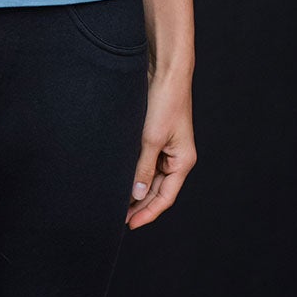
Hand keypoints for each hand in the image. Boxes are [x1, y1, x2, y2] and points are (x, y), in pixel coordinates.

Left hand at [126, 68, 195, 227]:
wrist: (165, 72)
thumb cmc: (164, 102)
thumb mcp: (151, 139)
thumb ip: (142, 168)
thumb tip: (136, 194)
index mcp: (182, 162)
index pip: (165, 198)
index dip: (147, 213)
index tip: (128, 225)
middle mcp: (176, 158)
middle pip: (157, 191)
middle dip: (139, 205)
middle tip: (115, 217)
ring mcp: (166, 149)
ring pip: (149, 178)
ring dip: (134, 190)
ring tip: (113, 202)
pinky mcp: (154, 138)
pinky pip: (144, 163)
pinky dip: (133, 173)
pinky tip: (117, 180)